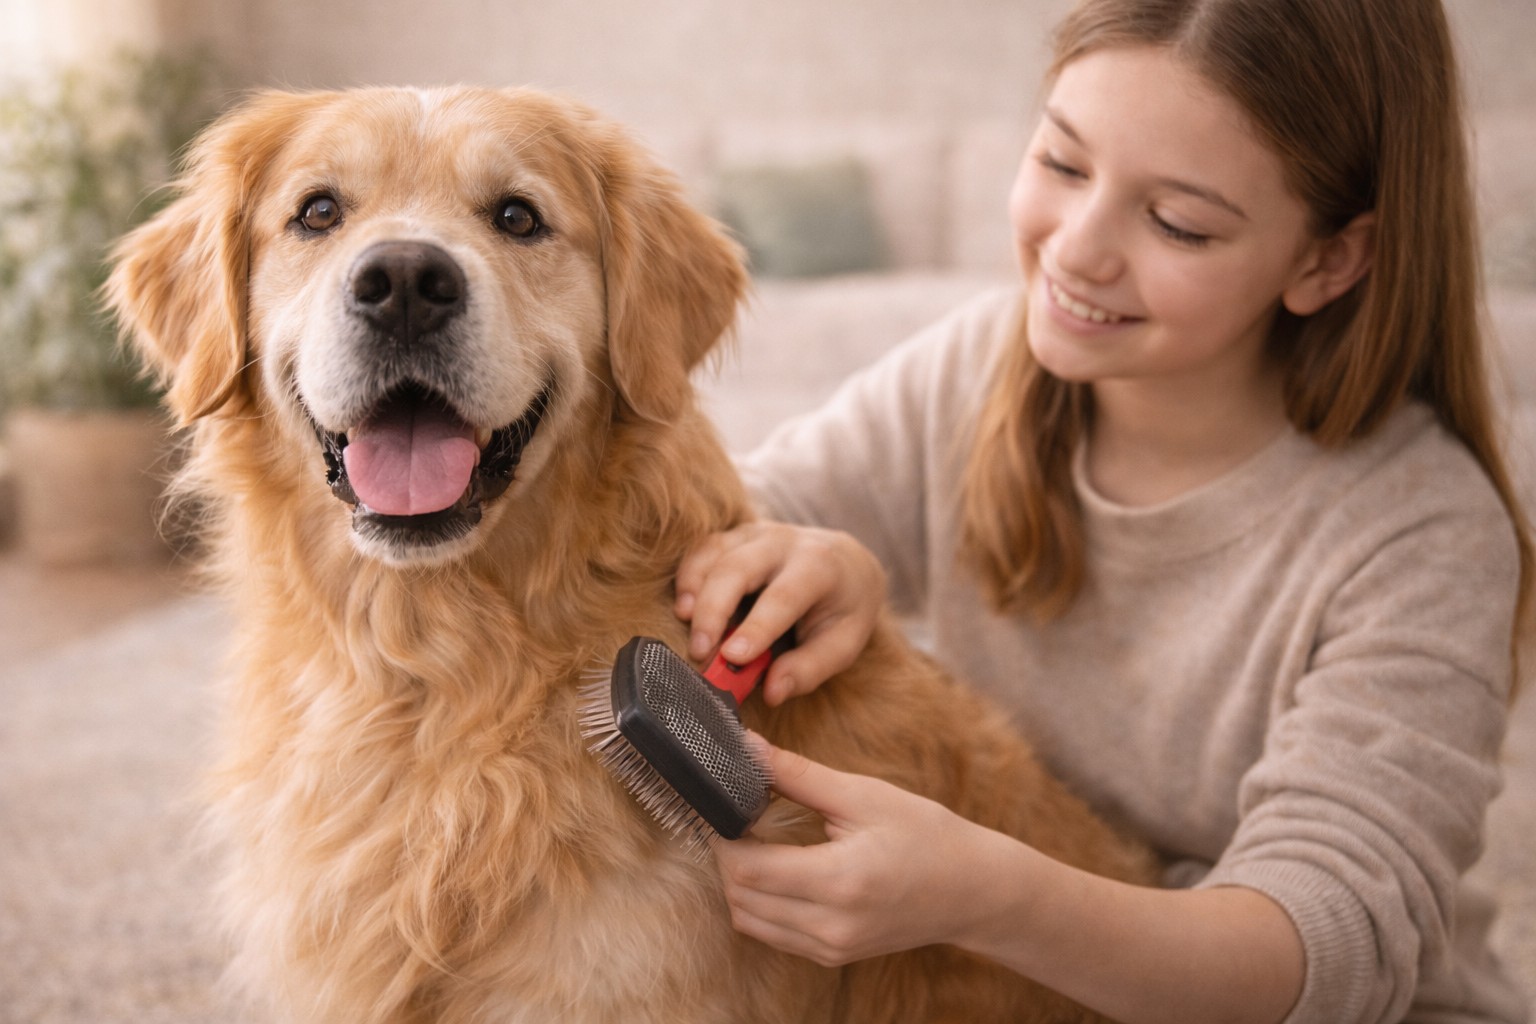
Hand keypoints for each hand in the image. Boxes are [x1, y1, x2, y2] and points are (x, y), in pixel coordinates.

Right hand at [675, 522, 885, 704]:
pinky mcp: (734, 536)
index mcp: (819, 566)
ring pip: (713, 553)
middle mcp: (784, 542)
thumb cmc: (842, 608)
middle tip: (699, 651)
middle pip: (737, 568)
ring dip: (693, 589)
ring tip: (686, 624)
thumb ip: (809, 669)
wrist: (845, 562)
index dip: (756, 628)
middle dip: (713, 609)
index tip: (733, 657)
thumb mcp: (843, 643)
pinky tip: (685, 607)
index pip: (782, 597)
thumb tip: (771, 692)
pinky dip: (687, 576)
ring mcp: (756, 533)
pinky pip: (702, 549)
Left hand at [714, 738, 992, 965]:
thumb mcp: (864, 795)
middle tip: (740, 820)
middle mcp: (831, 924)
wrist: (973, 890)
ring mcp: (831, 947)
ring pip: (749, 920)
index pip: (748, 869)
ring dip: (740, 883)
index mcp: (840, 880)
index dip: (724, 837)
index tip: (726, 807)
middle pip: (740, 897)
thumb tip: (748, 749)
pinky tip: (778, 872)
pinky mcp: (832, 955)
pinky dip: (760, 905)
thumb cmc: (926, 835)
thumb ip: (799, 774)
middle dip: (729, 857)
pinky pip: (773, 934)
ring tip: (759, 844)